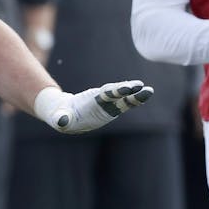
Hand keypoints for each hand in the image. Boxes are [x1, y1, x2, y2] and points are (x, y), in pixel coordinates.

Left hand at [35, 81, 152, 133]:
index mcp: (91, 100)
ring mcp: (108, 103)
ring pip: (124, 98)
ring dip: (135, 95)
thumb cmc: (63, 116)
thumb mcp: (60, 119)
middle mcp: (101, 99)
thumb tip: (61, 121)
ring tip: (149, 91)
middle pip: (117, 93)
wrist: (67, 112)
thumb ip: (61, 119)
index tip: (125, 88)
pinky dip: (135, 101)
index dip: (115, 91)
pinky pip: (126, 104)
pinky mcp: (112, 108)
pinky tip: (145, 97)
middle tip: (140, 86)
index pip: (105, 94)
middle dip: (127, 89)